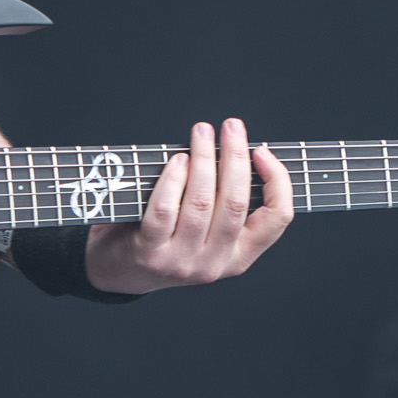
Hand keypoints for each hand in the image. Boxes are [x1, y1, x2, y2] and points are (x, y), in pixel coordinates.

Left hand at [85, 118, 292, 294]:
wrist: (120, 271)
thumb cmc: (169, 238)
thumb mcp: (210, 232)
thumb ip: (227, 202)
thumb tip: (238, 150)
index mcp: (239, 256)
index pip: (276, 219)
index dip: (277, 181)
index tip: (262, 151)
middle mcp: (215, 263)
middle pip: (236, 202)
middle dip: (236, 157)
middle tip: (232, 126)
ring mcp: (182, 261)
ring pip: (202, 203)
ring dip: (204, 160)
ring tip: (202, 133)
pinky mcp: (150, 252)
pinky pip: (166, 209)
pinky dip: (173, 180)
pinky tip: (177, 159)